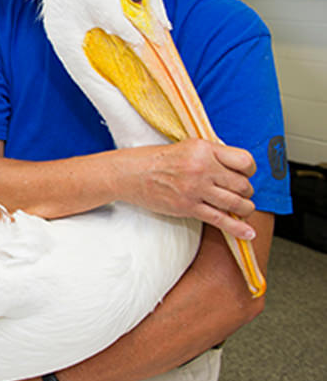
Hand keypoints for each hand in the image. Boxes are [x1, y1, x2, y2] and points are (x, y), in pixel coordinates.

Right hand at [122, 138, 256, 239]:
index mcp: (204, 149)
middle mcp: (202, 168)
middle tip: (240, 193)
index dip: (250, 170)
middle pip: (242, 184)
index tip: (246, 175)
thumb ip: (211, 155)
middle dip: (246, 191)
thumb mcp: (186, 147)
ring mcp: (195, 189)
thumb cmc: (155, 160)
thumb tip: (235, 168)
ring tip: (243, 209)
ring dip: (245, 208)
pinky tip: (248, 234)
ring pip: (236, 203)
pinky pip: (220, 219)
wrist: (130, 173)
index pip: (244, 160)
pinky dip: (237, 228)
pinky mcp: (188, 207)